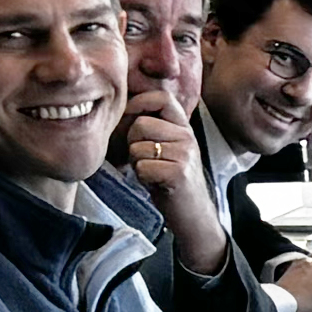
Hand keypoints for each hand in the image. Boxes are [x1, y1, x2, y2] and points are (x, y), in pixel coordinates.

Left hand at [120, 97, 228, 271]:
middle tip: (142, 159)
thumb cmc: (171, 179)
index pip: (161, 98)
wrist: (193, 214)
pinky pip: (142, 167)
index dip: (139, 104)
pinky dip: (141, 177)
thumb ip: (151, 126)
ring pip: (138, 146)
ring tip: (151, 171)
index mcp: (184, 126)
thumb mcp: (166, 147)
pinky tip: (155, 183)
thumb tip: (118, 110)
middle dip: (131, 142)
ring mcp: (185, 154)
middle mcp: (188, 136)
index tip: (129, 120)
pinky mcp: (179, 173)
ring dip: (136, 162)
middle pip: (141, 124)